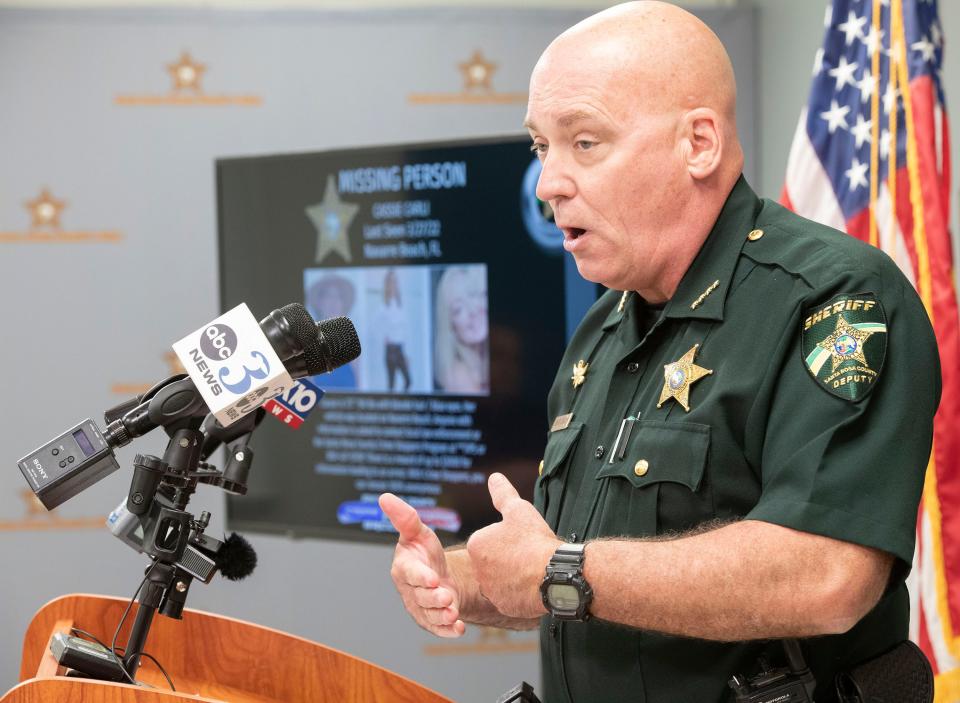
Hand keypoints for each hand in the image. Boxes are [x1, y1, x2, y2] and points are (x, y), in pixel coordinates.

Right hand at [379, 493, 465, 637]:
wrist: (441, 576)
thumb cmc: (426, 552)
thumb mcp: (418, 533)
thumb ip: (404, 518)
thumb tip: (384, 497)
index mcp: (403, 568)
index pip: (410, 573)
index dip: (420, 577)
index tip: (433, 578)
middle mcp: (409, 591)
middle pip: (421, 597)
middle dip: (434, 598)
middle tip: (446, 597)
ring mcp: (420, 608)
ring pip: (430, 615)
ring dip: (442, 616)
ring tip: (453, 613)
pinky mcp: (431, 622)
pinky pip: (439, 629)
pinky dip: (448, 631)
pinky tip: (459, 629)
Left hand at [467, 473, 561, 618]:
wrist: (555, 573)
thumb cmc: (535, 540)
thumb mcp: (519, 509)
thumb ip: (503, 494)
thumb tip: (494, 478)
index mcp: (476, 544)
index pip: (489, 539)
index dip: (508, 537)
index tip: (522, 539)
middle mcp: (477, 570)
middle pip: (494, 560)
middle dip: (508, 557)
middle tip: (528, 553)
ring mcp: (490, 590)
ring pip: (502, 579)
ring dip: (514, 575)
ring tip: (534, 569)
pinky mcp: (504, 606)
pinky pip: (511, 597)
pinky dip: (521, 592)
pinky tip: (535, 584)